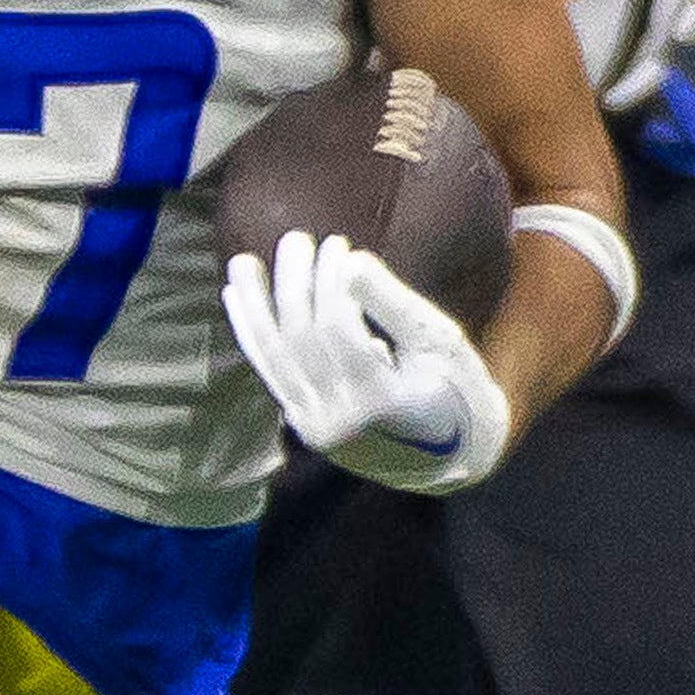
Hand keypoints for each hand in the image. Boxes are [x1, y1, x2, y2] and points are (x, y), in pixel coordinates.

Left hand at [224, 229, 512, 495]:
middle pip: (302, 341)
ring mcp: (318, 429)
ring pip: (276, 358)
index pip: (339, 331)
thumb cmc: (457, 389)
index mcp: (382, 405)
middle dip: (294, 285)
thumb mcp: (437, 342)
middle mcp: (341, 424)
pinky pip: (272, 375)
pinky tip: (237, 301)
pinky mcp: (305, 426)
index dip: (333, 283)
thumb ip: (393, 303)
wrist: (456, 455)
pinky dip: (253, 336)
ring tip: (241, 263)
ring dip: (255, 308)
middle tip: (297, 239)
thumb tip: (350, 259)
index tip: (340, 246)